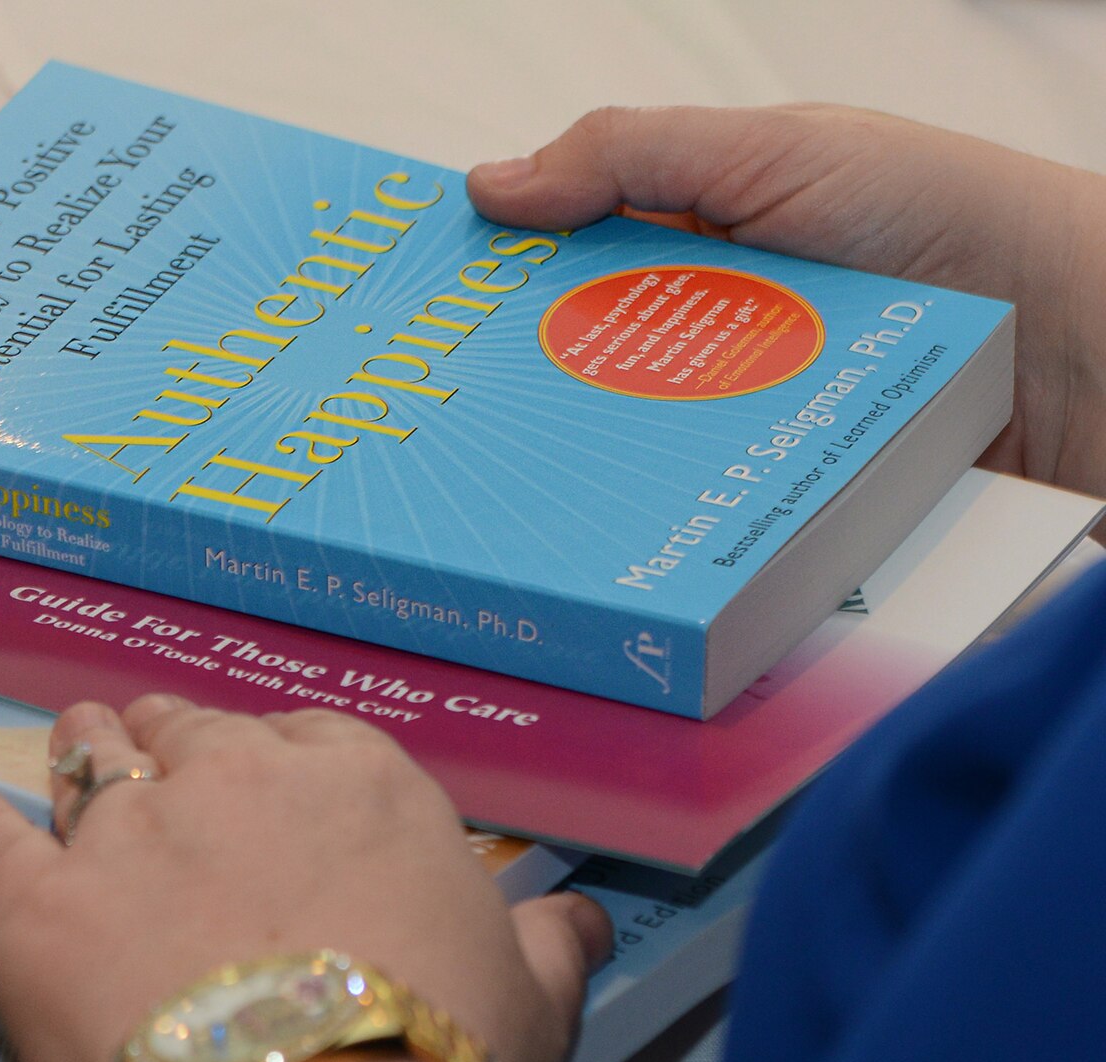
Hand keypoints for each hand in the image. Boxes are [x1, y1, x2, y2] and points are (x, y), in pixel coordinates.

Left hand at [0, 694, 608, 1061]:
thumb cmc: (443, 1057)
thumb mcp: (531, 998)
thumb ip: (548, 943)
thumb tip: (582, 918)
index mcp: (356, 782)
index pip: (303, 738)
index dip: (273, 756)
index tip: (257, 774)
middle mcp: (234, 779)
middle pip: (187, 734)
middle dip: (168, 735)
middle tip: (145, 740)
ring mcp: (126, 834)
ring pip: (92, 763)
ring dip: (82, 746)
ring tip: (68, 737)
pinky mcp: (38, 904)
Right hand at [468, 105, 1105, 498]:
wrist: (1073, 342)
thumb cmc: (942, 217)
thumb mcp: (772, 153)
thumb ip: (630, 155)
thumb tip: (488, 185)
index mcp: (694, 232)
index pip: (560, 254)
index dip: (485, 276)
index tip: (406, 306)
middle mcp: (705, 324)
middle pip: (572, 356)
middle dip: (506, 380)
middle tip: (425, 412)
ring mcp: (732, 409)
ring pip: (619, 438)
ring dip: (571, 455)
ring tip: (494, 482)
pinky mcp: (766, 482)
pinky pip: (684, 500)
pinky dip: (643, 511)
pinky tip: (594, 526)